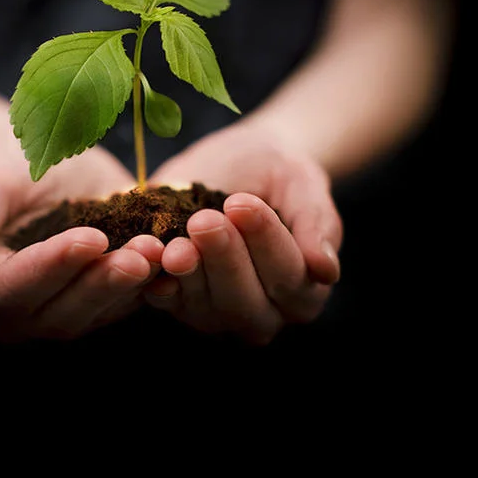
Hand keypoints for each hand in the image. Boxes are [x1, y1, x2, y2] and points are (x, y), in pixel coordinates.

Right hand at [0, 139, 163, 340]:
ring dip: (134, 283)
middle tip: (141, 252)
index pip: (19, 287)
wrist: (49, 159)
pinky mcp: (109, 301)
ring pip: (102, 310)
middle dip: (103, 282)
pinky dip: (156, 281)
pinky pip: (133, 300)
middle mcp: (27, 313)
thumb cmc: (9, 169)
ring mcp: (71, 311)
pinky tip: (177, 257)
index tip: (91, 238)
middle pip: (65, 310)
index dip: (55, 265)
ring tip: (160, 250)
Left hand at [144, 124, 342, 344]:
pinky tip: (151, 256)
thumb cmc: (279, 173)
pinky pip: (167, 301)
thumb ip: (316, 225)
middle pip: (245, 302)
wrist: (238, 161)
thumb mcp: (303, 185)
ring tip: (175, 239)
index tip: (243, 203)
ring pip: (205, 307)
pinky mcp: (178, 304)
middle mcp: (264, 314)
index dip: (266, 243)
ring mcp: (218, 315)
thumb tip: (326, 271)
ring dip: (189, 274)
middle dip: (224, 260)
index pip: (288, 277)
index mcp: (304, 292)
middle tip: (205, 220)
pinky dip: (158, 281)